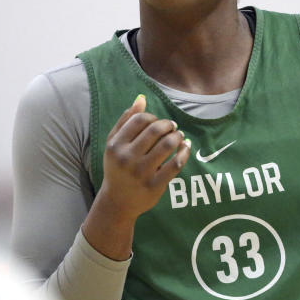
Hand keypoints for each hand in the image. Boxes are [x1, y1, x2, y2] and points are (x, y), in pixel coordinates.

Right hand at [100, 94, 190, 219]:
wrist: (118, 201)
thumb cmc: (117, 167)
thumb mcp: (114, 144)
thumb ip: (126, 120)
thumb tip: (141, 98)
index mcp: (115, 145)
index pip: (140, 120)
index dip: (153, 117)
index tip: (157, 122)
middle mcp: (127, 158)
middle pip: (155, 130)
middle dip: (168, 125)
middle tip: (172, 127)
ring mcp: (141, 173)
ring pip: (168, 145)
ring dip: (178, 136)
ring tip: (179, 136)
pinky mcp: (155, 186)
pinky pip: (176, 164)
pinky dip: (184, 152)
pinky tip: (186, 147)